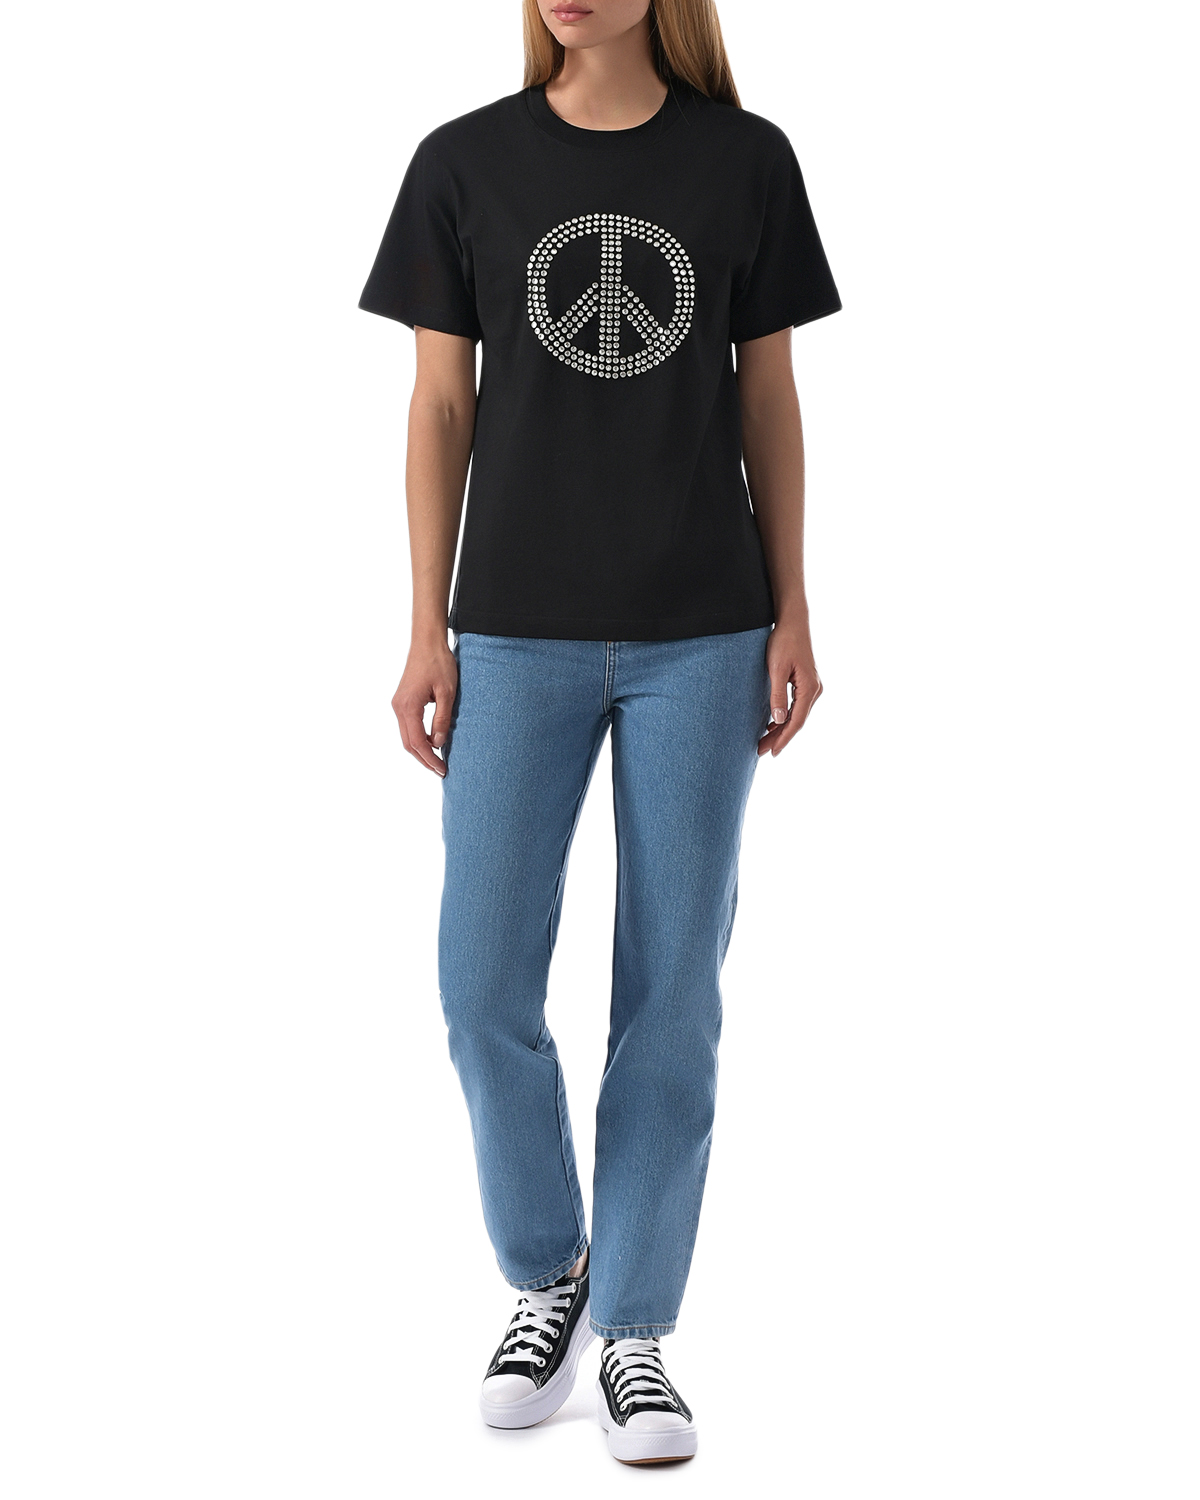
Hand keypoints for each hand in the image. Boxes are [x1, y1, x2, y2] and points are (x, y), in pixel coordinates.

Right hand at [392, 637, 457, 777]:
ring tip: (437, 761)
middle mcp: (399, 707)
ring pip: (406, 736)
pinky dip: (418, 738)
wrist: (427, 642)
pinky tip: (432, 743)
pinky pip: (408, 726)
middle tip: (441, 770)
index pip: (418, 742)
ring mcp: (398, 704)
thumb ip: (442, 719)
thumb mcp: (447, 692)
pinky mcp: (402, 701)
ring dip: (420, 750)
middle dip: (424, 759)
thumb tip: (439, 744)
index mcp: (408, 706)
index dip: (430, 758)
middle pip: (408, 743)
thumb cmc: (439, 663)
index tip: (442, 769)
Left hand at [758, 620, 822, 757]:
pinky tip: (773, 724)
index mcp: (809, 688)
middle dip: (779, 737)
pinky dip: (785, 717)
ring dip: (781, 729)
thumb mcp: (776, 669)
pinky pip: (797, 706)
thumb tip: (779, 720)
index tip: (772, 752)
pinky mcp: (806, 683)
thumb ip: (778, 695)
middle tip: (761, 751)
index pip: (796, 721)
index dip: (784, 739)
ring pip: (797, 715)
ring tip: (764, 741)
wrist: (792, 622)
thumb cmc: (783, 642)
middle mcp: (814, 690)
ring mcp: (812, 687)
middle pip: (797, 721)